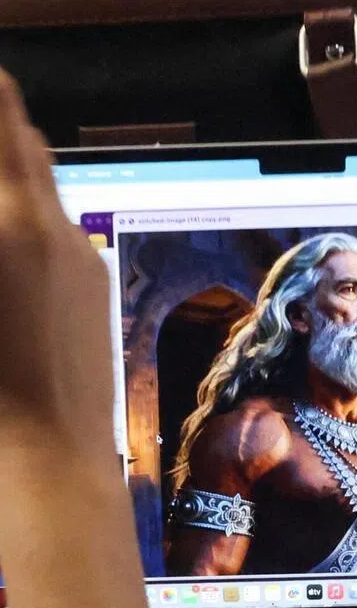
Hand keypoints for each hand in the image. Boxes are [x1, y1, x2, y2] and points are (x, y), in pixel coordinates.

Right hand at [0, 68, 116, 512]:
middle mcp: (50, 224)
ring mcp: (81, 255)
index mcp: (3, 222)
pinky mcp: (95, 287)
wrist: (46, 473)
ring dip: (6, 163)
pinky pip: (57, 223)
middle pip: (18, 134)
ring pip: (40, 180)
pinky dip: (24, 210)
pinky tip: (5, 239)